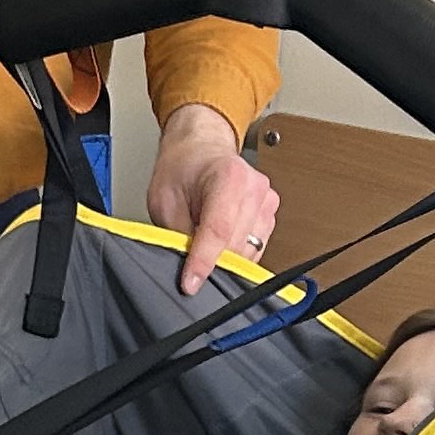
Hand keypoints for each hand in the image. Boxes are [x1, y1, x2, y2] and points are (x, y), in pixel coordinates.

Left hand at [148, 102, 278, 295]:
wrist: (200, 150)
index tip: (191, 284)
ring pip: (248, 252)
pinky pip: (255, 249)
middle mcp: (254, 188)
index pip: (218, 230)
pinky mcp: (270, 216)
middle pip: (235, 246)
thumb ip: (177, 234)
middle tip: (188, 259)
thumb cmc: (183, 167)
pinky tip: (220, 240)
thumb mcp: (164, 200)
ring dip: (223, 257)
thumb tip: (186, 265)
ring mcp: (266, 203)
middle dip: (211, 261)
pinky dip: (235, 253)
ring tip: (203, 236)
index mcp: (229, 176)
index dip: (203, 262)